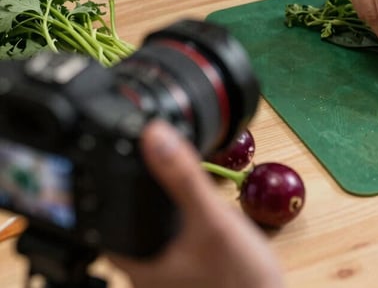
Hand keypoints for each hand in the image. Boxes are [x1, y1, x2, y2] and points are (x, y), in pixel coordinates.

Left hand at [110, 121, 282, 287]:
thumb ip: (184, 177)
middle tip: (165, 169)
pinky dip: (184, 224)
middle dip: (150, 195)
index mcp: (136, 261)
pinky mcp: (188, 276)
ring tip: (188, 190)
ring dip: (169, 209)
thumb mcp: (213, 220)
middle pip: (131, 220)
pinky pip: (176, 242)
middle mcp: (145, 273)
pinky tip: (205, 219)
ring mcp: (168, 276)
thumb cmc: (241, 280)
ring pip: (155, 231)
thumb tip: (155, 135)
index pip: (105, 213)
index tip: (126, 157)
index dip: (115, 183)